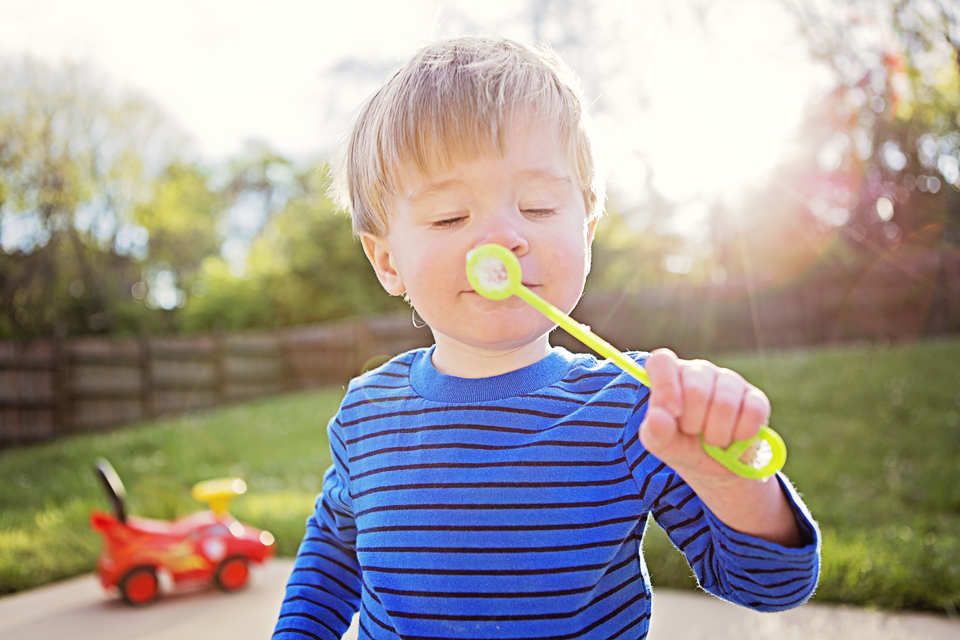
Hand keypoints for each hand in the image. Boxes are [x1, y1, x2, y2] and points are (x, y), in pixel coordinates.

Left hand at [638, 348, 770, 479]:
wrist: (713, 466)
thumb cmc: (680, 446)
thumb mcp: (661, 444)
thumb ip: (655, 431)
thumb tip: (658, 416)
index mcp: (670, 376)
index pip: (663, 361)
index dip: (666, 385)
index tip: (673, 412)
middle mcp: (699, 371)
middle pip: (696, 389)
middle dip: (693, 423)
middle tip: (692, 433)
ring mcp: (729, 381)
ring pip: (725, 403)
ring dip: (717, 434)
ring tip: (712, 441)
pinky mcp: (756, 397)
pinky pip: (753, 412)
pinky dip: (742, 434)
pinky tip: (735, 439)